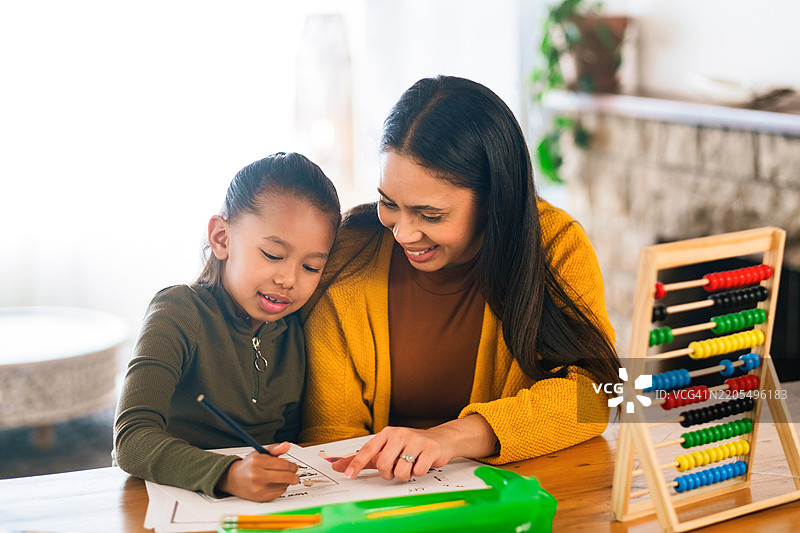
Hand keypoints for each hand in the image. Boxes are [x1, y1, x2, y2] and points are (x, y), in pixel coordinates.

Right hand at [216, 442, 299, 501]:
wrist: (233, 479)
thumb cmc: (249, 465)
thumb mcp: (260, 453)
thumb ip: (275, 449)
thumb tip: (287, 445)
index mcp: (258, 462)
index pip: (283, 464)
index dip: (292, 466)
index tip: (294, 466)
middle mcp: (257, 475)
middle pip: (286, 477)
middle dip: (294, 476)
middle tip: (295, 475)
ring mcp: (258, 488)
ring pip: (284, 486)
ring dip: (287, 482)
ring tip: (281, 477)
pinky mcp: (260, 498)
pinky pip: (279, 493)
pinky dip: (281, 488)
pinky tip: (275, 484)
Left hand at [331, 426, 454, 481]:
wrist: (439, 439)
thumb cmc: (408, 446)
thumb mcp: (385, 450)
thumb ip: (362, 459)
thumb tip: (337, 466)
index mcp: (386, 434)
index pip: (368, 450)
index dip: (357, 464)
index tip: (348, 475)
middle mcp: (399, 434)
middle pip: (384, 465)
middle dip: (388, 474)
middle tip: (395, 470)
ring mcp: (415, 440)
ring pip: (401, 471)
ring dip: (405, 475)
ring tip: (410, 465)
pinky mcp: (430, 449)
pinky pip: (418, 471)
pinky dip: (418, 472)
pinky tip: (421, 463)